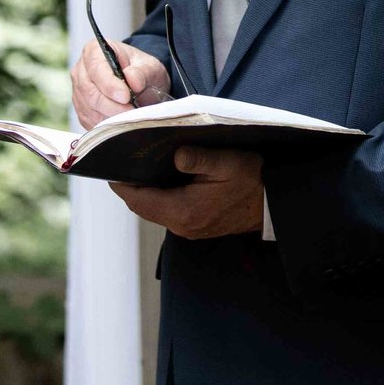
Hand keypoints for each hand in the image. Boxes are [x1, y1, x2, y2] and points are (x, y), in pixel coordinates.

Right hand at [71, 40, 169, 129]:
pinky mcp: (81, 109)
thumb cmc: (140, 70)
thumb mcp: (149, 66)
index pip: (97, 69)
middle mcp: (81, 70)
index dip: (110, 85)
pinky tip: (120, 122)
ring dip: (110, 117)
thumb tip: (133, 80)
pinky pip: (89, 121)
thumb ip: (142, 72)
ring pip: (89, 109)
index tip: (126, 96)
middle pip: (90, 92)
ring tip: (129, 117)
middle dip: (112, 106)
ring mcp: (78, 91)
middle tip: (131, 111)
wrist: (138, 82)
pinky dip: (105, 125)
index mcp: (94, 51)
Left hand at [112, 147, 262, 239]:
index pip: (139, 200)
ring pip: (154, 210)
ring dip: (145, 192)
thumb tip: (176, 156)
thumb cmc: (252, 181)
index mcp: (184, 211)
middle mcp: (181, 225)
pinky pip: (167, 212)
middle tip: (122, 162)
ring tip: (140, 167)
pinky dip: (159, 197)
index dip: (121, 185)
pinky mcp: (196, 227)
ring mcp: (189, 229)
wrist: (273, 205)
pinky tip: (163, 179)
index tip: (110, 167)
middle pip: (142, 207)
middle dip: (130, 187)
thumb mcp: (228, 163)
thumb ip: (199, 158)